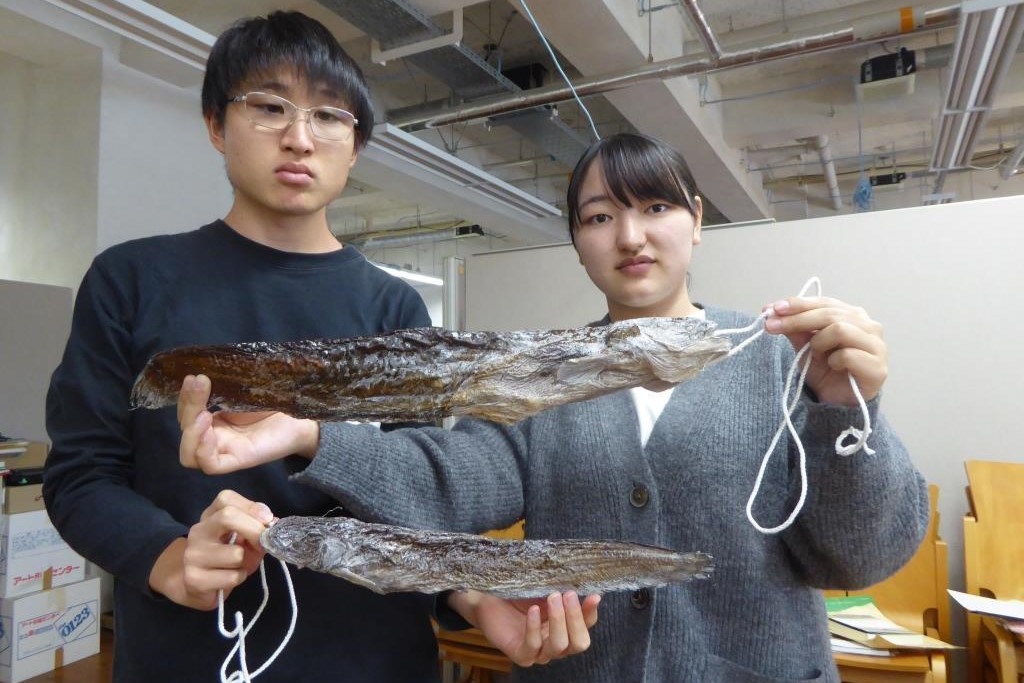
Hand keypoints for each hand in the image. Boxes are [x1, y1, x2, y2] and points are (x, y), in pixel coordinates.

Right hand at [148, 490, 273, 609]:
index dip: (251, 507)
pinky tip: (229, 578)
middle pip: (228, 516)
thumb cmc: (226, 558)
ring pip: (236, 554)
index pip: (226, 498)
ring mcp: (193, 555)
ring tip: (239, 566)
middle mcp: (198, 531)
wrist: (196, 586)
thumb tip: (273, 522)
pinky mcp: (194, 579)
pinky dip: (239, 578)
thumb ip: (256, 526)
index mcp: (210, 517)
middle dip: (254, 530)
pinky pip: (233, 576)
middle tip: (264, 544)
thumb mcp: (243, 539)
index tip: (268, 519)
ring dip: (246, 562)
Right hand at [178, 374, 318, 473]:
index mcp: (213, 418)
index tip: (195, 377)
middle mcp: (215, 436)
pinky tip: (209, 432)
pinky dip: (203, 450)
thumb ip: (221, 386)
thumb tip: (197, 375)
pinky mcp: (239, 461)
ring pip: (189, 454)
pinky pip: (211, 464)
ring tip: (203, 414)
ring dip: (190, 432)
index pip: (186, 413)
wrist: (302, 415)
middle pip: (185, 430)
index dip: (185, 397)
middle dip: (188, 406)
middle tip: (200, 383)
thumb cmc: (274, 401)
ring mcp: (225, 450)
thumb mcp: (242, 389)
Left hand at [449, 590, 600, 666]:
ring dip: (558, 620)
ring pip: (559, 646)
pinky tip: (532, 610)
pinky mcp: (521, 655)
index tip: (593, 595)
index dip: (590, 612)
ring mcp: (539, 652)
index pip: (586, 626)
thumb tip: (583, 580)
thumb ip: (562, 588)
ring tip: (552, 597)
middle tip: (568, 594)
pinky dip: (534, 628)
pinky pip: (532, 646)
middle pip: (579, 643)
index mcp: (566, 628)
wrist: (488, 598)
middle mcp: (556, 644)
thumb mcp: (543, 588)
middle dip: (576, 619)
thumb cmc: (518, 593)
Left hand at [764, 297, 886, 405]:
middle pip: (830, 314)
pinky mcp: (878, 368)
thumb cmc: (825, 370)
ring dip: (819, 342)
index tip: (772, 308)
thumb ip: (794, 328)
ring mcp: (876, 345)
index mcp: (852, 315)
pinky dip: (833, 360)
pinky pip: (848, 355)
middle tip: (772, 327)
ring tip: (815, 355)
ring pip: (840, 330)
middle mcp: (868, 325)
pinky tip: (833, 366)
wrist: (837, 401)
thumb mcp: (804, 345)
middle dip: (797, 319)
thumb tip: (772, 310)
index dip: (798, 304)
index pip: (824, 302)